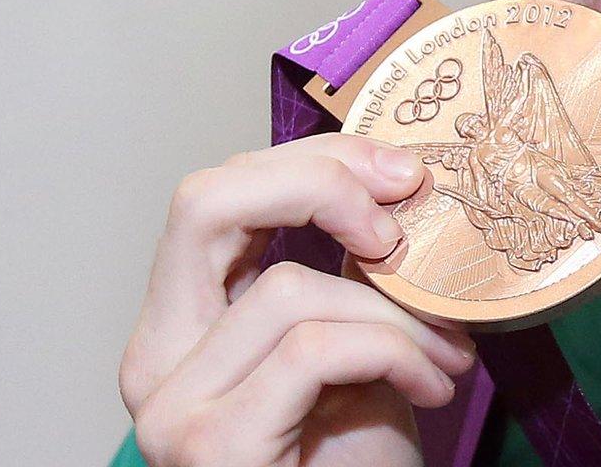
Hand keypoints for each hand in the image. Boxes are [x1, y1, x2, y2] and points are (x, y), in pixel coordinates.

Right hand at [119, 134, 475, 465]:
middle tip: (412, 207)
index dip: (307, 164)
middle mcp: (153, 363)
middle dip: (323, 183)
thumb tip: (392, 177)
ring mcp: (171, 408)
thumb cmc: (358, 464)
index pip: (212, 198)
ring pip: (285, 284)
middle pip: (205, 203)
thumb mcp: (356, 343)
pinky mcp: (213, 445)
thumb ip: (347, 268)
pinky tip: (434, 387)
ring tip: (447, 354)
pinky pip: (313, 348)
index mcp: (180, 328)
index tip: (398, 174)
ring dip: (393, 311)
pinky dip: (392, 352)